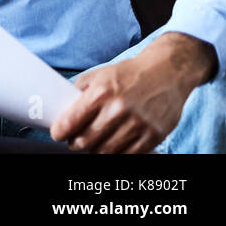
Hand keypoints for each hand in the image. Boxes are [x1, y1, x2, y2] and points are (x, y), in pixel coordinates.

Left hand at [50, 34, 211, 152]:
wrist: (167, 71)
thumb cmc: (130, 73)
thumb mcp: (100, 74)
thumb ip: (80, 91)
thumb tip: (64, 109)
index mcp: (102, 92)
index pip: (72, 121)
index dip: (60, 131)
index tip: (57, 134)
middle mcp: (119, 109)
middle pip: (87, 140)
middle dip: (76, 143)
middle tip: (74, 141)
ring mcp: (138, 123)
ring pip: (107, 151)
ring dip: (95, 150)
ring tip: (93, 143)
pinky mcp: (154, 134)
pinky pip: (129, 154)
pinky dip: (117, 153)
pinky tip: (112, 146)